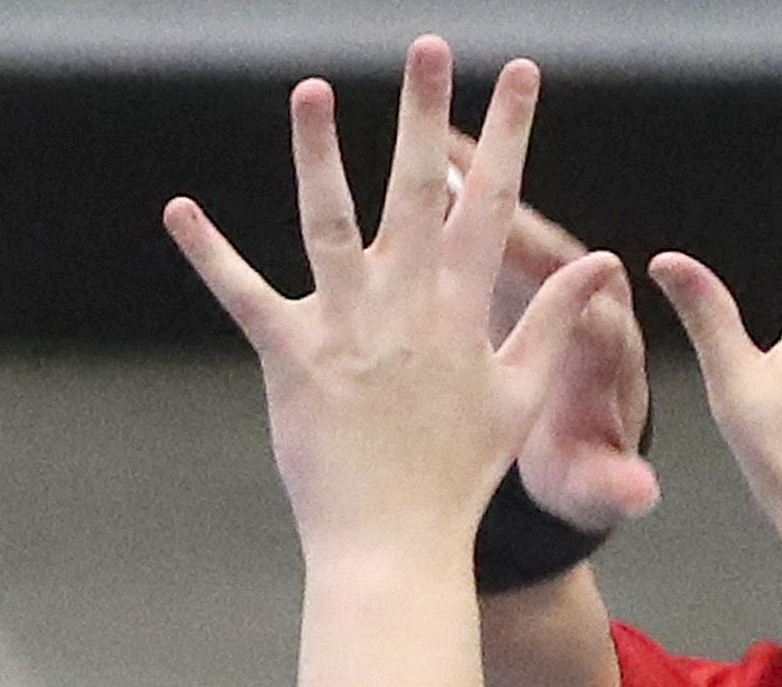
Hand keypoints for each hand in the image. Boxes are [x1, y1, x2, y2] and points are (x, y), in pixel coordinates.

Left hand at [164, 39, 620, 561]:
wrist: (396, 543)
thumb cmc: (458, 474)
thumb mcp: (520, 394)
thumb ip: (553, 321)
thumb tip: (602, 262)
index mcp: (463, 310)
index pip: (493, 205)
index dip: (510, 135)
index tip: (519, 74)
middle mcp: (406, 306)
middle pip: (418, 192)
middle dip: (428, 114)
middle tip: (429, 46)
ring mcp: (347, 327)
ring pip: (329, 222)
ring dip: (317, 154)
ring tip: (310, 89)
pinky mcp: (292, 357)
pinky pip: (244, 294)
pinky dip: (209, 253)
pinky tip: (179, 211)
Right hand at [444, 134, 660, 534]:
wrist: (573, 458)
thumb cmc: (581, 472)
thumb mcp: (593, 489)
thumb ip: (613, 486)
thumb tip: (640, 496)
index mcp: (606, 360)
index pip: (598, 323)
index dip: (580, 302)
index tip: (567, 274)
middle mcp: (583, 308)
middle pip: (556, 255)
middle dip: (521, 213)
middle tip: (483, 171)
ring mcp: (546, 289)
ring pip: (515, 231)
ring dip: (481, 189)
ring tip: (438, 140)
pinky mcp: (513, 280)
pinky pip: (484, 235)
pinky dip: (456, 200)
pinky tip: (422, 156)